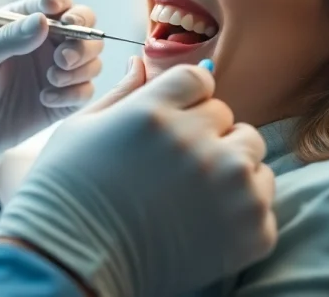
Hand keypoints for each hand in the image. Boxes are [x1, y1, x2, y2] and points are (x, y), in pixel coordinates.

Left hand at [0, 0, 103, 173]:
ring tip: (51, 78)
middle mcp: (48, 42)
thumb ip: (9, 37)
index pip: (55, 2)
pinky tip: (45, 99)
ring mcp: (59, 69)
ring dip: (80, 65)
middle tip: (62, 54)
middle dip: (83, 34)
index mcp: (25, 22)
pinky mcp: (66, 98)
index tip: (52, 10)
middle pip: (86, 24)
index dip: (60, 2)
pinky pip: (87, 89)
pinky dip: (73, 93)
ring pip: (93, 56)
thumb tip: (42, 21)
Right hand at [0, 63, 277, 296]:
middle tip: (172, 168)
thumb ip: (122, 93)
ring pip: (251, 150)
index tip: (171, 124)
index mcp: (154, 112)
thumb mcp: (81, 130)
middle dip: (204, 135)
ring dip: (229, 166)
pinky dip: (241, 209)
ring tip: (191, 195)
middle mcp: (196, 141)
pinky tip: (203, 223)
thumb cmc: (65, 195)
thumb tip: (142, 62)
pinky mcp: (251, 227)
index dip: (186, 100)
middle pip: (225, 115)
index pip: (199, 80)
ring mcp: (228, 184)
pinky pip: (264, 198)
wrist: (71, 266)